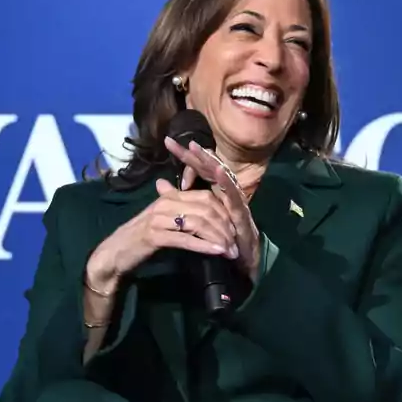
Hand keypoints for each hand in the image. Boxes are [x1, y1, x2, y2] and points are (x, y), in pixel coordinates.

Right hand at [86, 169, 238, 292]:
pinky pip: (185, 238)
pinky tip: (217, 252)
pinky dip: (204, 245)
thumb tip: (204, 205)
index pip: (206, 197)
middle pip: (206, 209)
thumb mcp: (163, 220)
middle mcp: (165, 203)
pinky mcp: (154, 235)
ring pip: (199, 223)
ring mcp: (159, 218)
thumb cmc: (140, 238)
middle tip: (236, 244)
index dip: (225, 212)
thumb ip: (182, 211)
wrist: (114, 253)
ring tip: (230, 252)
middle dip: (225, 227)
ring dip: (218, 238)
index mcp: (170, 197)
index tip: (235, 229)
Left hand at [163, 136, 262, 281]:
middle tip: (183, 141)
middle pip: (211, 169)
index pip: (199, 170)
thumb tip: (160, 182)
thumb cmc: (221, 238)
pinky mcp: (242, 212)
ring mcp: (236, 201)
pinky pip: (234, 196)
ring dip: (211, 162)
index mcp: (215, 192)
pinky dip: (227, 182)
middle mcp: (226, 192)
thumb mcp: (196, 216)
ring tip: (198, 149)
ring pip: (223, 177)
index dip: (185, 156)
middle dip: (197, 155)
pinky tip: (219, 171)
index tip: (168, 142)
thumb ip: (180, 198)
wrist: (242, 260)